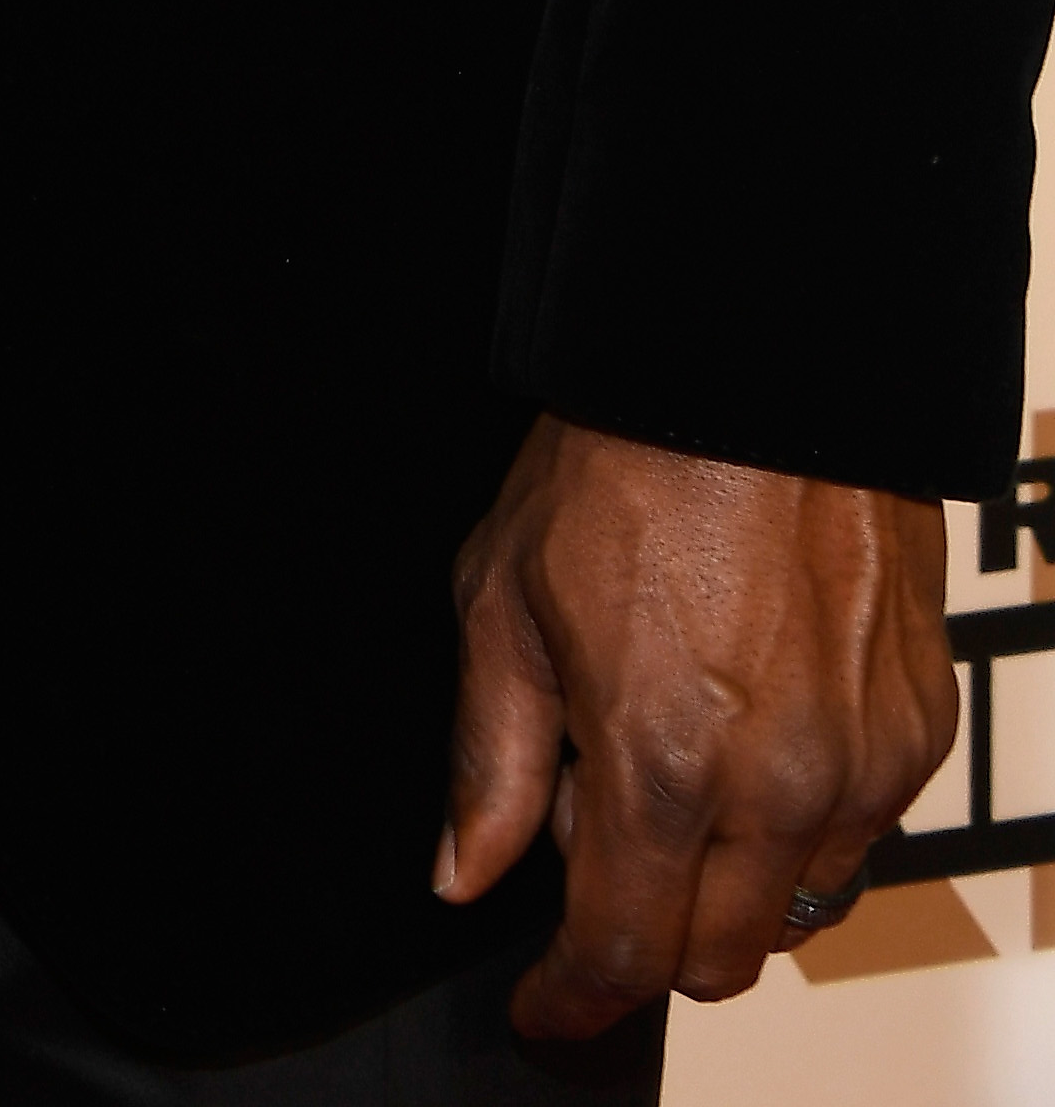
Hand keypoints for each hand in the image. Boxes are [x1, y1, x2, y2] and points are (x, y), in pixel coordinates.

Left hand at [439, 415, 957, 1035]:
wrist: (757, 372)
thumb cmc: (623, 465)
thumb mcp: (503, 599)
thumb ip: (492, 759)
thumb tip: (464, 872)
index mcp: (663, 763)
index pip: (624, 955)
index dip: (573, 999)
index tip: (547, 1011)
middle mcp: (777, 789)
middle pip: (714, 960)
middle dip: (643, 931)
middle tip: (597, 819)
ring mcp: (862, 767)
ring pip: (790, 913)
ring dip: (723, 882)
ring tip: (673, 754)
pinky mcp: (918, 733)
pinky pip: (857, 841)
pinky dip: (793, 824)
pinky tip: (744, 728)